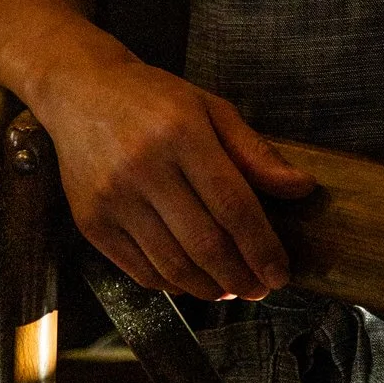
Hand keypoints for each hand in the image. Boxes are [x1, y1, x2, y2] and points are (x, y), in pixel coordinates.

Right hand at [36, 46, 314, 301]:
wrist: (81, 92)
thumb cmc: (154, 99)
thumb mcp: (211, 108)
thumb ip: (255, 152)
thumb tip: (302, 188)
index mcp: (182, 133)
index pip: (232, 204)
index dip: (262, 246)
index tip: (280, 271)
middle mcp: (143, 167)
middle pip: (204, 242)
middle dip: (240, 276)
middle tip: (261, 289)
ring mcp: (112, 198)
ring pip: (172, 264)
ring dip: (209, 288)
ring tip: (232, 290)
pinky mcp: (90, 221)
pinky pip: (139, 269)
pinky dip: (172, 284)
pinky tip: (193, 282)